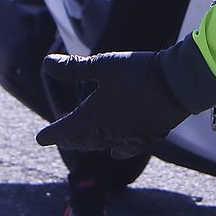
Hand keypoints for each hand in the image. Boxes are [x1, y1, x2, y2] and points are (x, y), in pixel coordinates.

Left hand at [35, 51, 189, 157]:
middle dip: (70, 139)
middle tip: (61, 139)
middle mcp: (108, 133)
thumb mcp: (101, 65)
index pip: (65, 129)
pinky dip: (117, 150)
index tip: (40, 139)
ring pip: (102, 146)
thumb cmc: (135, 73)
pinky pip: (126, 149)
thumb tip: (46, 64)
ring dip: (89, 144)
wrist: (176, 86)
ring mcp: (128, 139)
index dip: (51, 134)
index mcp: (93, 117)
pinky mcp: (147, 138)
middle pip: (83, 141)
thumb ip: (73, 68)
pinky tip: (116, 152)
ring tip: (83, 142)